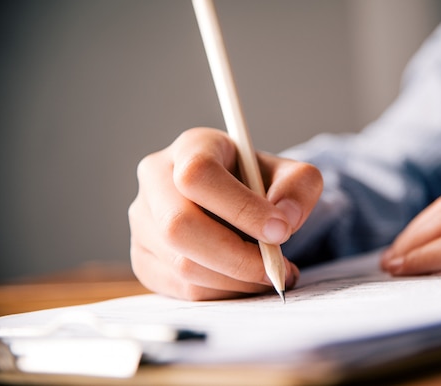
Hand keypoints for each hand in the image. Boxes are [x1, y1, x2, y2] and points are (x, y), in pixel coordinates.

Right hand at [128, 128, 322, 299]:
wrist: (235, 203)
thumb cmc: (259, 185)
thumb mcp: (289, 175)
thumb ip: (298, 187)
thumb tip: (285, 220)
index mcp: (191, 147)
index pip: (198, 175)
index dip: (240, 207)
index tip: (280, 231)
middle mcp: (155, 179)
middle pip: (178, 226)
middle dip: (236, 257)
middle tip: (277, 269)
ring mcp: (143, 221)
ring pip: (182, 265)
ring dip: (236, 281)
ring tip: (270, 275)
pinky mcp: (144, 259)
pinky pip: (182, 289)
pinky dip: (223, 293)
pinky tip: (246, 282)